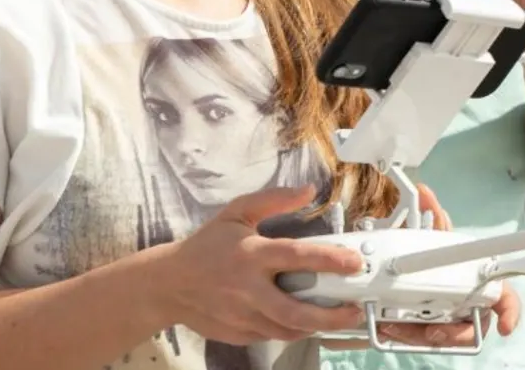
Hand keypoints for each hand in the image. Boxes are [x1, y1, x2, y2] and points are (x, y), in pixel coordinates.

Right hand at [159, 185, 365, 344]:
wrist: (168, 284)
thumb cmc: (206, 246)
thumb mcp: (236, 213)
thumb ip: (273, 199)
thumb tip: (308, 190)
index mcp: (250, 254)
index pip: (296, 256)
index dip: (330, 260)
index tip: (355, 262)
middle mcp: (248, 289)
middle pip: (297, 311)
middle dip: (332, 316)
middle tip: (355, 310)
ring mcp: (243, 316)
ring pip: (288, 330)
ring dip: (317, 326)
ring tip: (337, 317)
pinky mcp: (239, 335)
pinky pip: (273, 335)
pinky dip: (292, 329)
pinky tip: (304, 320)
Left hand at [322, 183, 521, 350]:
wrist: (406, 276)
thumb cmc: (434, 261)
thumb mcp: (433, 239)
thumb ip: (433, 217)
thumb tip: (425, 193)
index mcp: (479, 284)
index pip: (504, 298)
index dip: (510, 312)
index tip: (505, 325)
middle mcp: (470, 308)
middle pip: (471, 327)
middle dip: (453, 332)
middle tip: (434, 331)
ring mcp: (451, 323)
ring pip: (444, 337)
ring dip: (423, 333)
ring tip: (400, 325)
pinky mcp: (432, 333)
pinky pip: (423, 339)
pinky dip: (408, 334)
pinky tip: (391, 326)